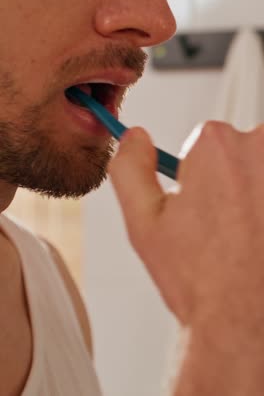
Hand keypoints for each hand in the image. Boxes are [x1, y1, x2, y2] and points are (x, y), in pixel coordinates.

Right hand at [108, 122, 263, 329]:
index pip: (208, 141)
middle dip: (235, 179)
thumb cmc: (199, 279)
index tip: (206, 205)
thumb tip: (134, 138)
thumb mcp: (144, 222)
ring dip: (259, 192)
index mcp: (216, 146)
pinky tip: (260, 236)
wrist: (244, 323)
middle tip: (228, 224)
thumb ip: (129, 169)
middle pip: (244, 149)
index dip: (202, 176)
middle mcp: (261, 147)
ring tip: (251, 234)